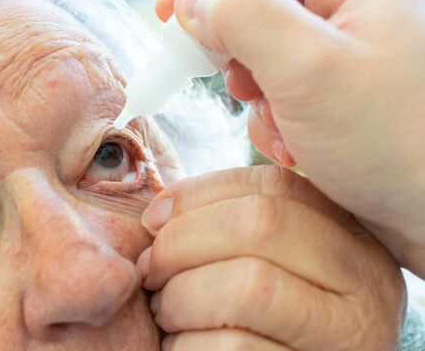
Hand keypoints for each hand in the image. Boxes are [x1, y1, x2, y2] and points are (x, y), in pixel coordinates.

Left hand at [137, 166, 405, 350]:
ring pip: (249, 286)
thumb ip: (235, 227)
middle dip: (182, 242)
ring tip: (165, 311)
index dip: (197, 194)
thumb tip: (161, 212)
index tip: (152, 220)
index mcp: (349, 234)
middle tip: (151, 270)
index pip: (272, 184)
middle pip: (260, 225)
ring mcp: (350, 333)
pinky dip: (188, 344)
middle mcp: (366, 278)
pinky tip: (181, 345)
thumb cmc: (267, 318)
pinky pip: (236, 347)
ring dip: (182, 296)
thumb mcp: (271, 261)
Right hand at [155, 0, 424, 276]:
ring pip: (264, 54)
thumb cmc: (409, 146)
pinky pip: (281, 90)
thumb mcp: (311, 70)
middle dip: (240, 54)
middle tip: (242, 88)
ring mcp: (349, 51)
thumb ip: (244, 18)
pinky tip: (301, 147)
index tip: (168, 14)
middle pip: (259, 4)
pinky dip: (276, 121)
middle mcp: (358, 4)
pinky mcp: (340, 92)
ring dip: (260, 98)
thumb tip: (195, 0)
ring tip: (289, 128)